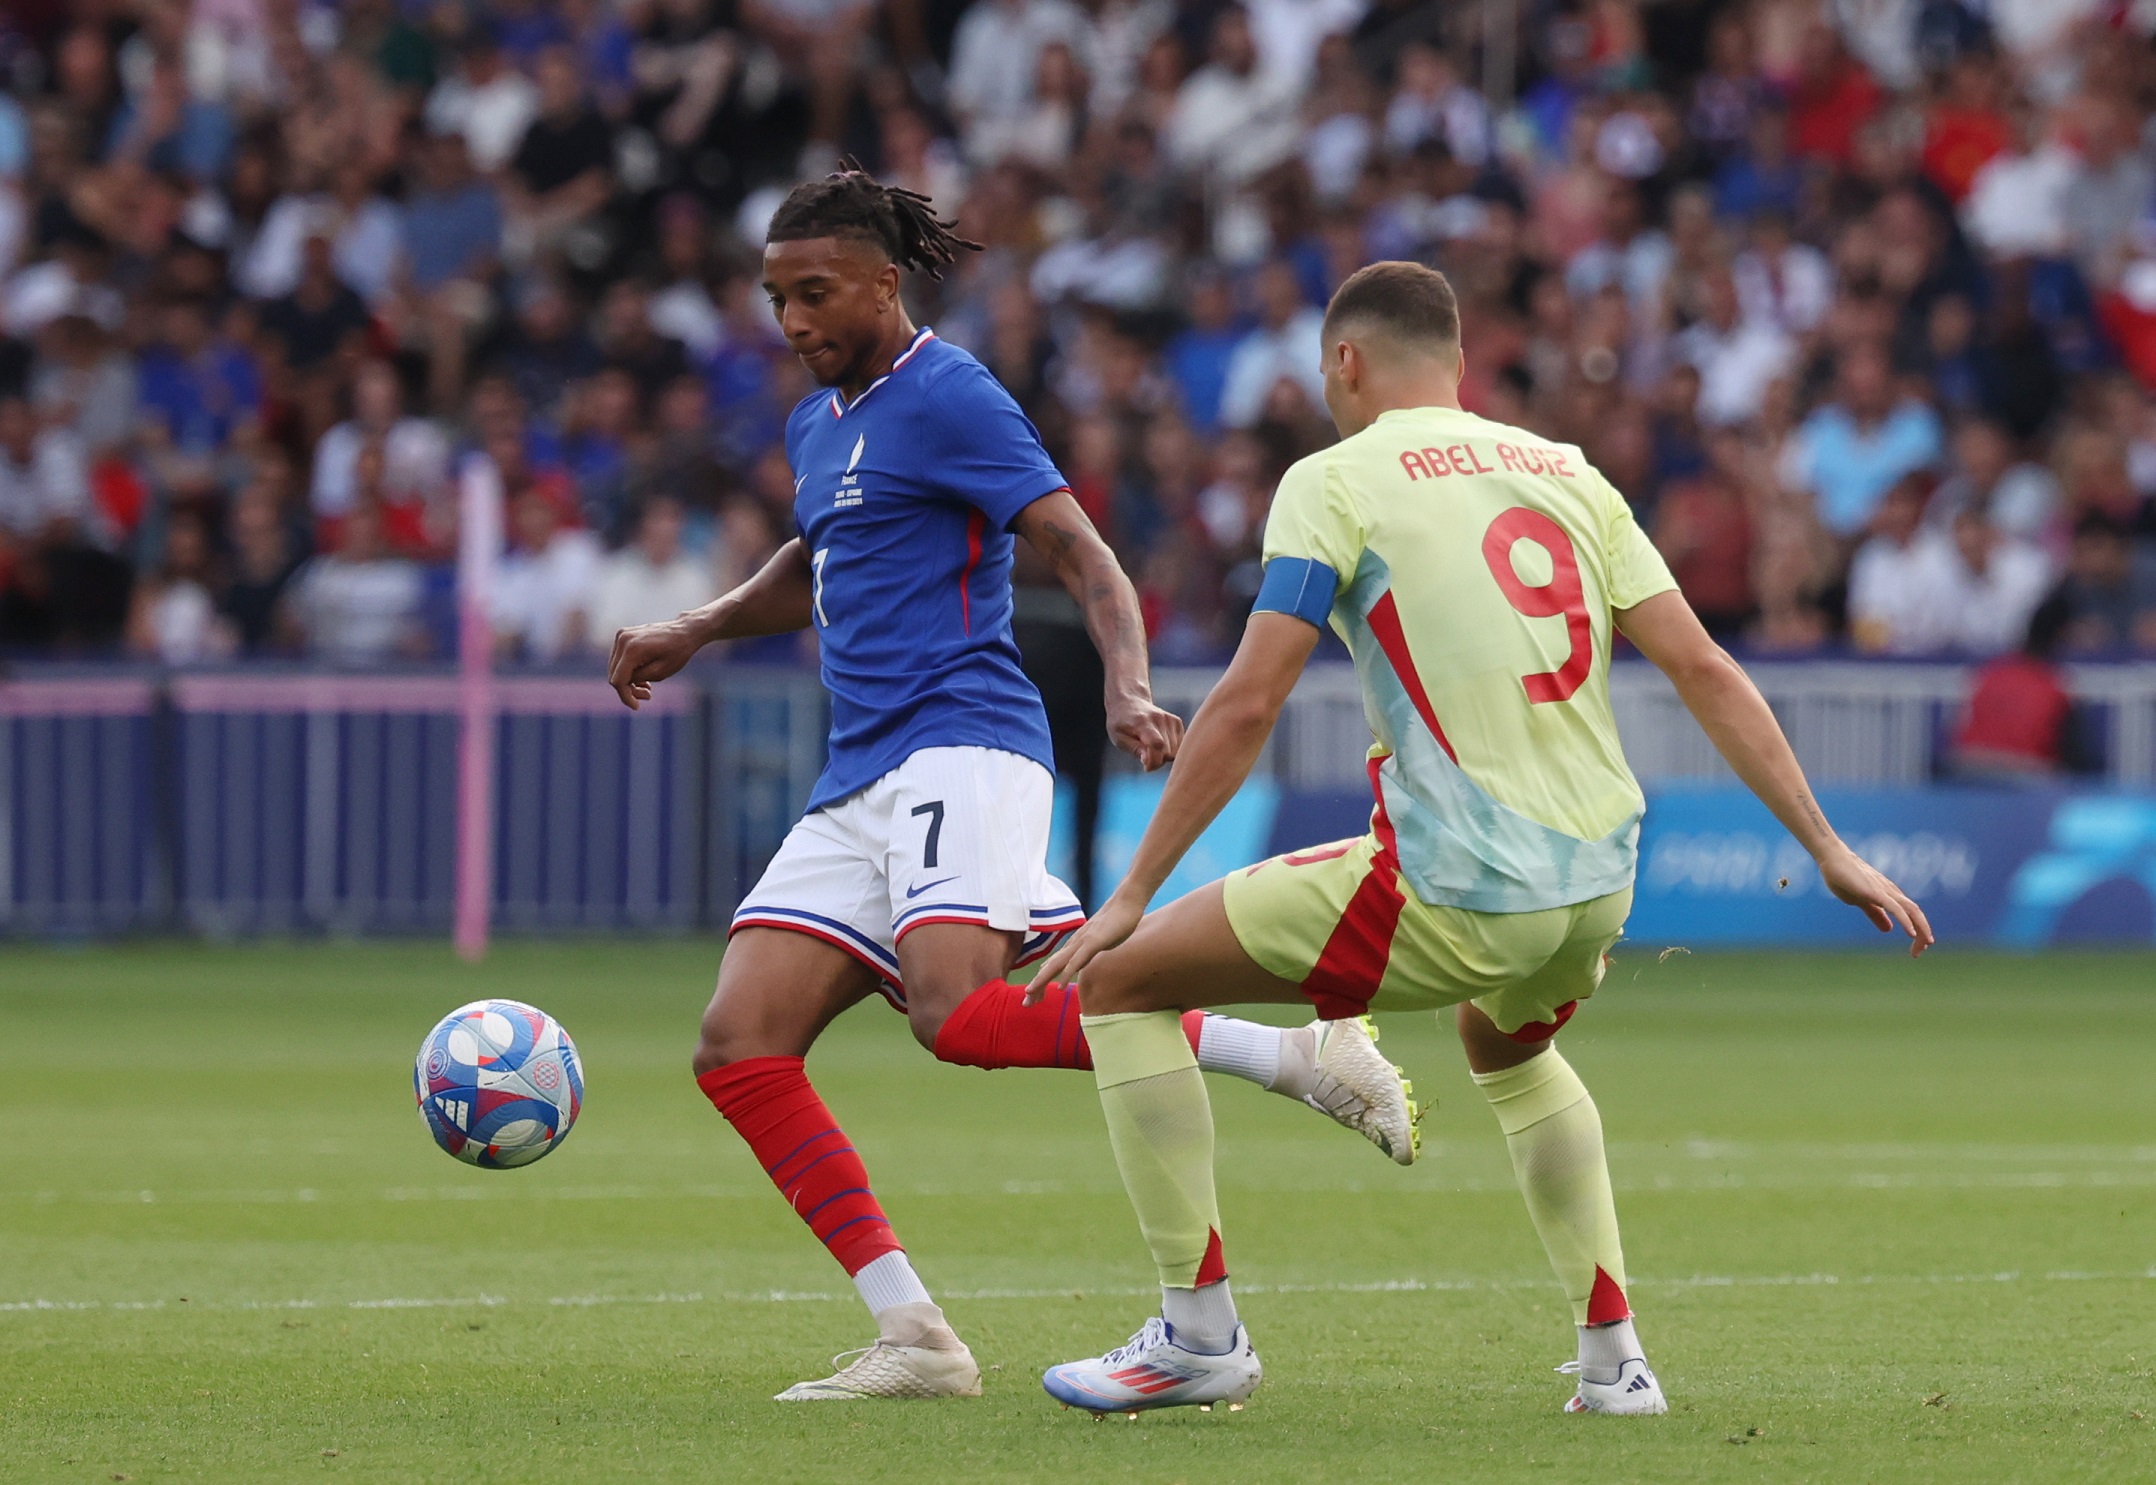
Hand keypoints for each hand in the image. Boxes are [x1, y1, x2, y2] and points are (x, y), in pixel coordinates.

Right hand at [607, 616, 706, 708]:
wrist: (684, 631)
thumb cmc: (678, 651)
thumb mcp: (660, 672)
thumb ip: (638, 679)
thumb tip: (623, 684)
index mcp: (632, 648)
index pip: (618, 680)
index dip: (625, 696)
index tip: (636, 707)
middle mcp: (622, 639)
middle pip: (614, 675)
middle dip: (628, 689)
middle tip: (648, 694)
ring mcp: (621, 635)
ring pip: (615, 668)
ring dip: (628, 681)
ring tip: (648, 687)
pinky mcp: (623, 635)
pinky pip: (619, 660)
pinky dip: (628, 670)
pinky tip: (643, 677)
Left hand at [1026, 888, 1146, 1002]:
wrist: (1126, 902)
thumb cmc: (1116, 923)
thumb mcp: (1099, 944)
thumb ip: (1087, 954)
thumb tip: (1079, 964)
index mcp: (1074, 947)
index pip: (1054, 967)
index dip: (1043, 982)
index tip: (1033, 998)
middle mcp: (1074, 945)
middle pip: (1050, 968)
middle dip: (1037, 986)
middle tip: (1025, 1003)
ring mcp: (1082, 942)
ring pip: (1058, 965)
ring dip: (1043, 980)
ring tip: (1030, 994)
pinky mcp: (1093, 942)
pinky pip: (1077, 960)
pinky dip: (1066, 974)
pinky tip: (1059, 986)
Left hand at [1108, 694, 1182, 770]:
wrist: (1129, 702)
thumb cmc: (1121, 723)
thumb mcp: (1119, 738)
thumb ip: (1135, 750)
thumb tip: (1148, 761)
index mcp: (1142, 722)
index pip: (1157, 745)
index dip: (1154, 761)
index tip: (1145, 767)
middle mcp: (1159, 719)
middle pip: (1168, 751)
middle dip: (1158, 761)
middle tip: (1146, 759)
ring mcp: (1170, 719)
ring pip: (1176, 751)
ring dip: (1164, 757)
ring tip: (1151, 751)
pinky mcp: (1177, 721)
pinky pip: (1180, 745)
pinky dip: (1171, 750)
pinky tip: (1160, 746)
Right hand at [1817, 843, 1933, 955]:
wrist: (1832, 858)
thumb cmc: (1844, 877)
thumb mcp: (1860, 900)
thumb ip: (1875, 914)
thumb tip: (1888, 929)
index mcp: (1889, 895)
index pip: (1910, 914)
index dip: (1918, 930)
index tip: (1917, 947)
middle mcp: (1892, 893)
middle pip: (1916, 913)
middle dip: (1923, 933)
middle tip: (1922, 951)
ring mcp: (1885, 891)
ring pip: (1911, 910)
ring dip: (1920, 928)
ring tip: (1924, 945)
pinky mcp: (1876, 891)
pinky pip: (1896, 908)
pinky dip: (1906, 921)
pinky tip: (1911, 933)